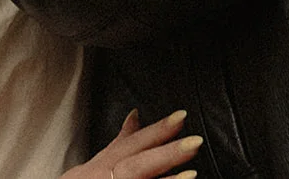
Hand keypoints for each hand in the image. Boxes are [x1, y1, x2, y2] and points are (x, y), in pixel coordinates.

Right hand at [60, 109, 201, 178]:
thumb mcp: (94, 164)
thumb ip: (119, 142)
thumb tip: (136, 115)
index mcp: (98, 167)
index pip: (130, 145)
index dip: (156, 131)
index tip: (181, 118)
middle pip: (134, 165)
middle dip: (165, 153)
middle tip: (194, 142)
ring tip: (192, 174)